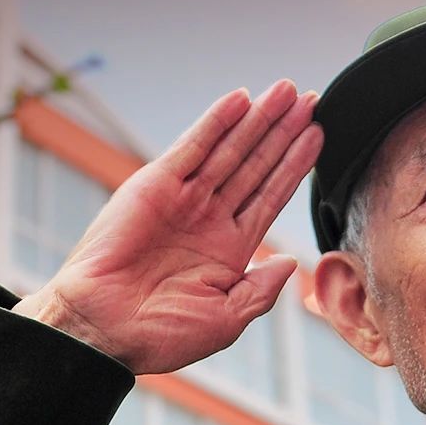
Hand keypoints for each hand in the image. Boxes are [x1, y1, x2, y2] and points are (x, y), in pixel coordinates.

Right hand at [13, 77, 321, 372]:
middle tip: (311, 98)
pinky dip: (217, 122)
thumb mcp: (225, 320)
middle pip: (255, 165)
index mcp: (228, 250)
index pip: (269, 197)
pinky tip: (241, 100)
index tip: (319, 137)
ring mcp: (184, 198)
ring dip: (258, 119)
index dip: (295, 167)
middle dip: (283, 132)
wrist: (105, 328)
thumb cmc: (161, 334)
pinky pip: (193, 146)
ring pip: (230, 149)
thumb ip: (259, 291)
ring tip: (287, 91)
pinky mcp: (157, 183)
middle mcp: (209, 218)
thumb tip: (288, 262)